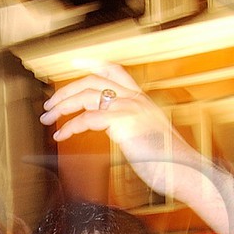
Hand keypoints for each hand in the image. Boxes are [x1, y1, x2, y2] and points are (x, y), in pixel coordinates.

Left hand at [40, 65, 213, 205]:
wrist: (185, 170)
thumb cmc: (168, 161)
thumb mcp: (147, 136)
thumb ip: (130, 125)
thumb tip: (112, 127)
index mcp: (141, 99)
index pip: (114, 71)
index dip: (91, 64)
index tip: (73, 63)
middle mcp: (135, 98)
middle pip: (92, 81)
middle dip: (65, 91)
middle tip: (49, 104)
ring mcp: (130, 107)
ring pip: (86, 95)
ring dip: (62, 106)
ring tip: (48, 118)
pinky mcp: (124, 121)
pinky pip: (88, 118)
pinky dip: (70, 127)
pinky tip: (61, 136)